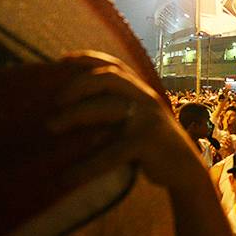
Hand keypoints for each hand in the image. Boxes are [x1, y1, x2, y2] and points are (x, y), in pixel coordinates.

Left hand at [47, 51, 198, 191]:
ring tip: (50, 127)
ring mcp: (148, 119)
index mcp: (141, 91)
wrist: (185, 170)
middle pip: (110, 78)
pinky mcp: (148, 142)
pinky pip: (111, 152)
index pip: (114, 65)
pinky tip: (68, 177)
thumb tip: (72, 111)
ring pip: (107, 107)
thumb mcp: (136, 121)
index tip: (62, 60)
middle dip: (78, 84)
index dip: (88, 58)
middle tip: (55, 101)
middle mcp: (146, 99)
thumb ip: (115, 111)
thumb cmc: (151, 146)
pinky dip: (87, 165)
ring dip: (74, 115)